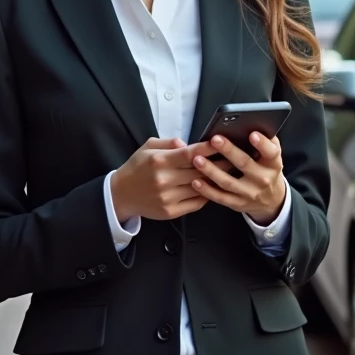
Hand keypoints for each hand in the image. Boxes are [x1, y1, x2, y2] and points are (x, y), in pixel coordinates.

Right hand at [110, 137, 226, 221]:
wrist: (121, 194)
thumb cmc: (137, 168)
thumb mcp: (148, 147)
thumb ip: (169, 142)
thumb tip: (188, 143)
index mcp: (159, 161)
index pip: (190, 153)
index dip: (209, 148)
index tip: (223, 143)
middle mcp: (164, 180)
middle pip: (200, 171)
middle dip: (219, 164)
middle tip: (234, 157)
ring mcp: (168, 198)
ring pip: (200, 188)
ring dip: (216, 180)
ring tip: (229, 173)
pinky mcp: (170, 212)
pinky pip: (196, 203)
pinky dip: (206, 195)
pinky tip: (213, 188)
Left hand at [192, 133, 286, 225]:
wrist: (271, 200)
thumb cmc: (267, 169)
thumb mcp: (273, 156)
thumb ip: (266, 141)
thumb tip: (254, 123)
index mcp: (273, 163)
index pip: (271, 153)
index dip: (262, 144)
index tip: (252, 134)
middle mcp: (263, 179)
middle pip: (244, 164)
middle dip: (229, 151)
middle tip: (215, 139)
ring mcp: (250, 193)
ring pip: (228, 182)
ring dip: (212, 171)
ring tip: (198, 159)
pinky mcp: (238, 204)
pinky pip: (221, 197)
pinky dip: (207, 190)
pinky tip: (196, 182)